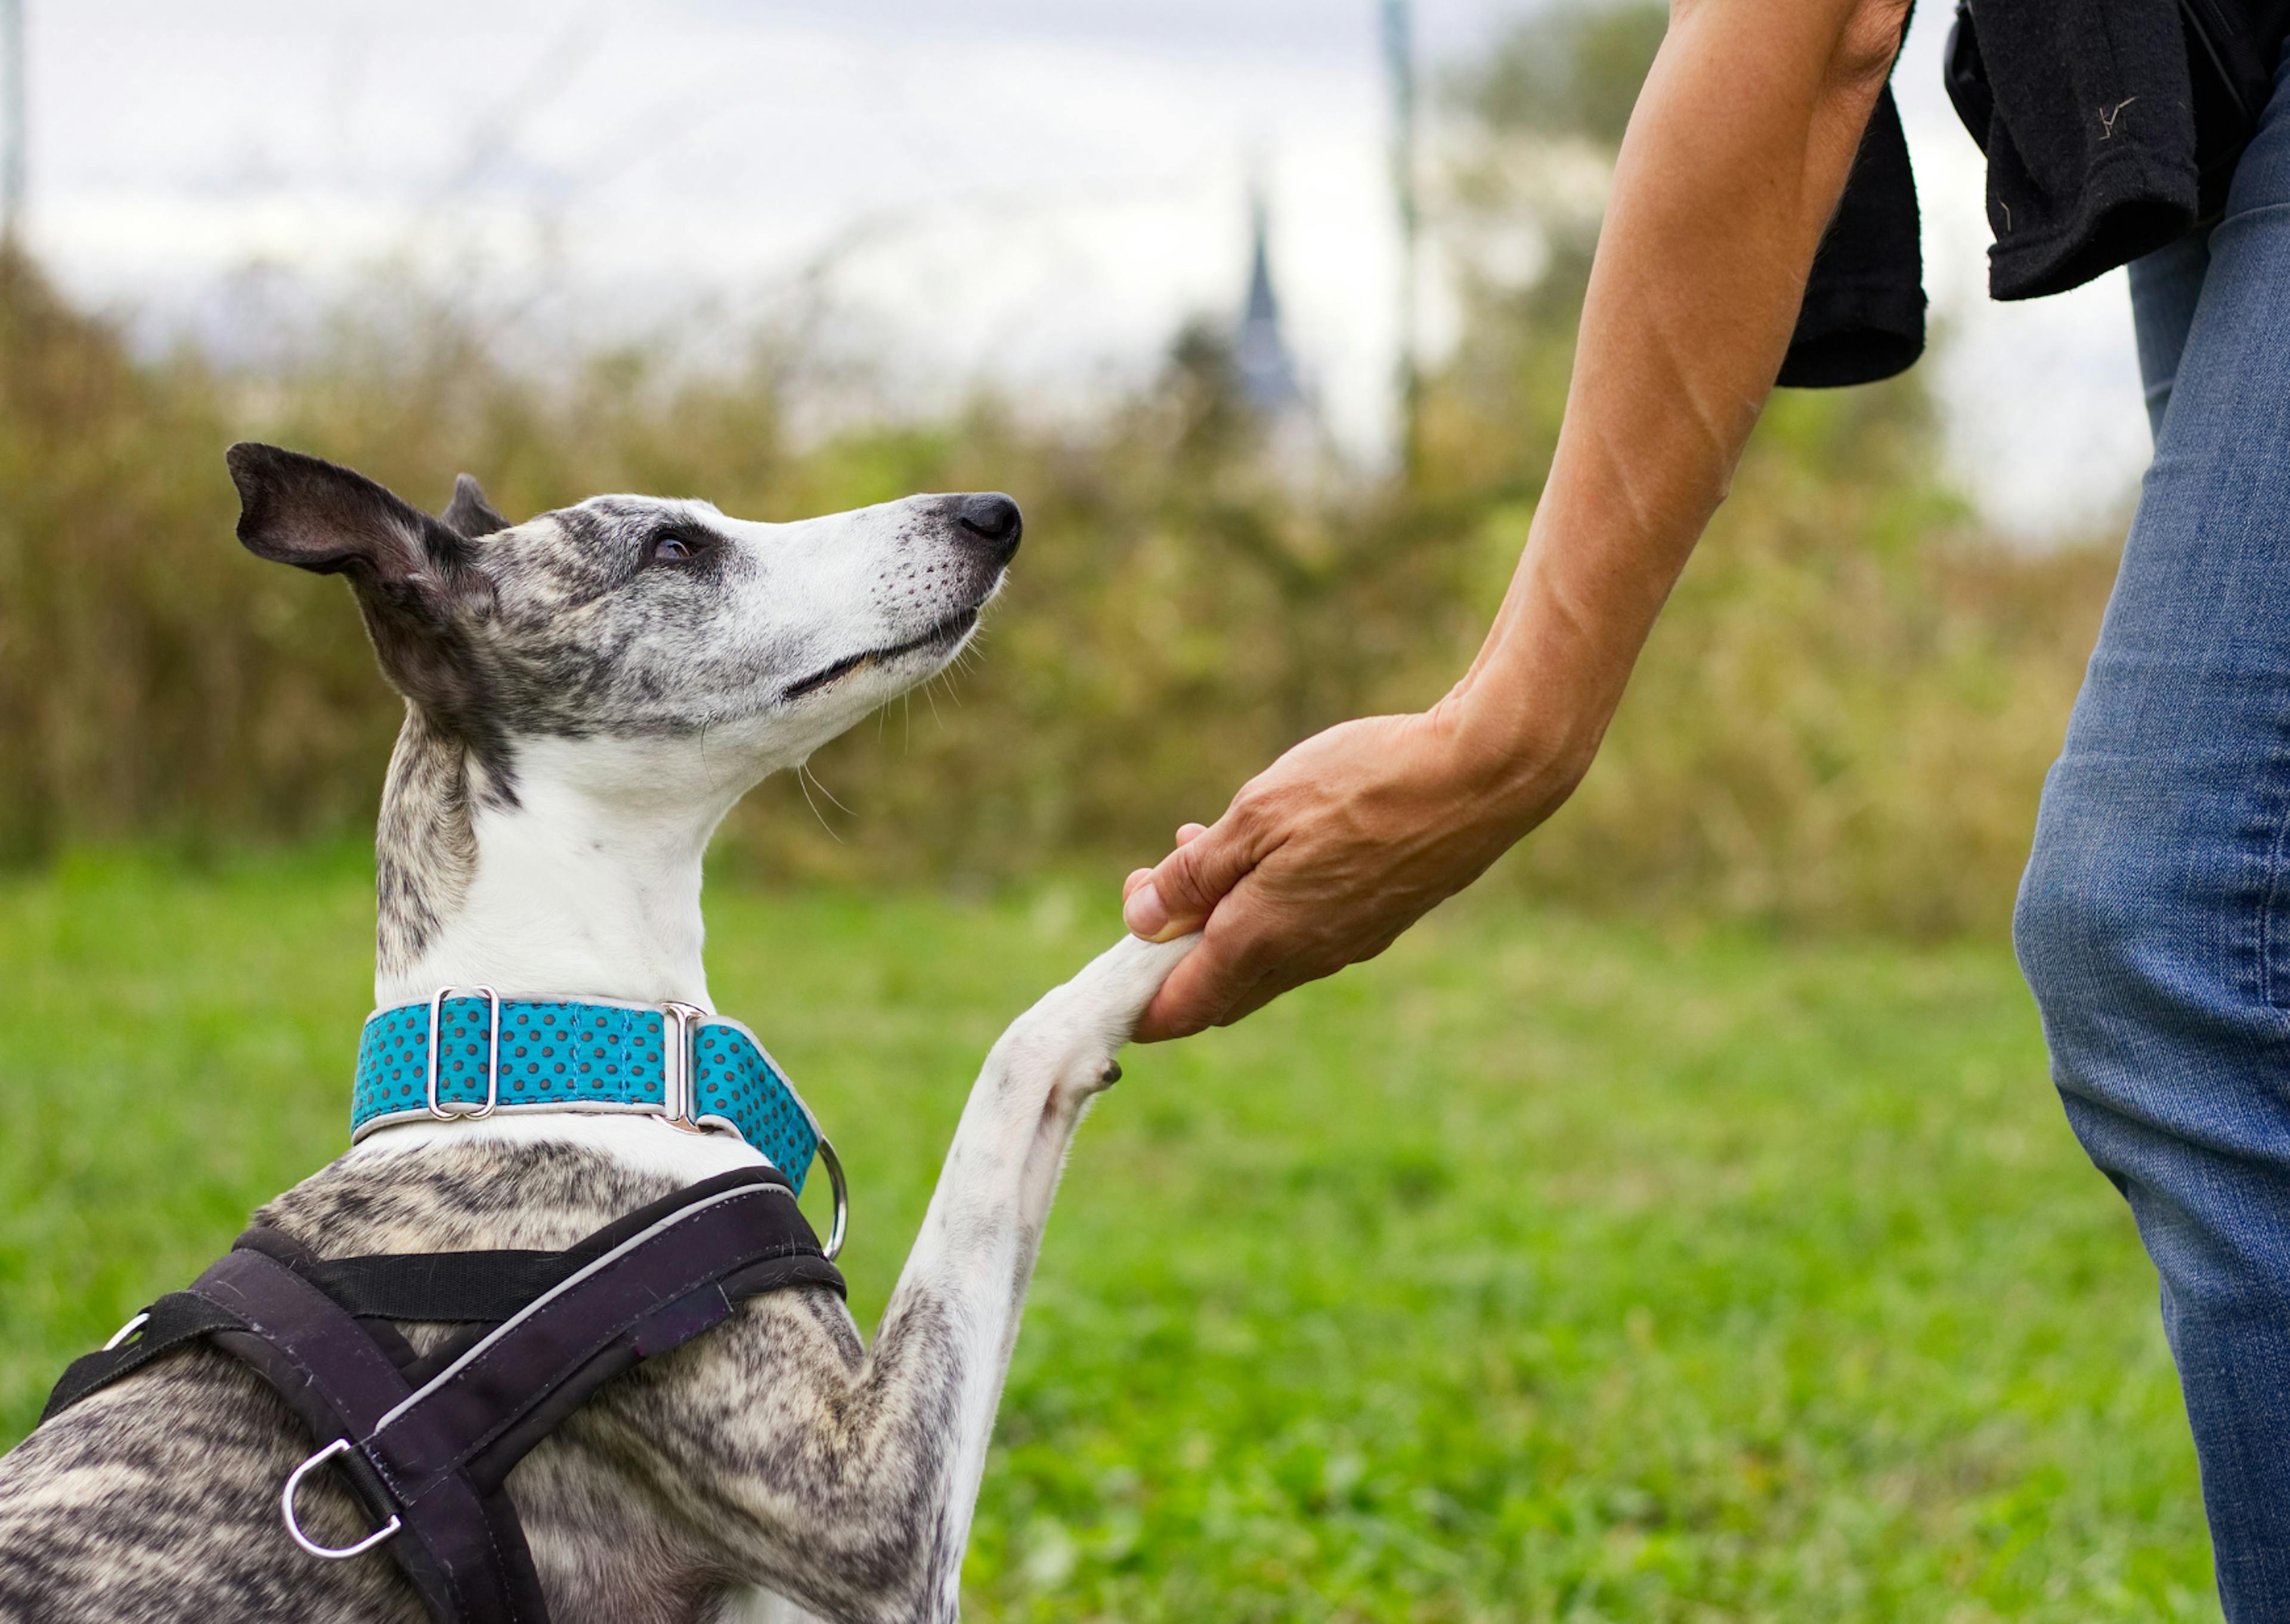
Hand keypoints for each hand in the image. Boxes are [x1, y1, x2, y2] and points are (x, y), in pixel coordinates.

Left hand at [1119, 704, 1566, 1039]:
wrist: (1481, 777)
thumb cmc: (1363, 786)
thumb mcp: (1255, 815)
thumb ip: (1194, 874)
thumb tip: (1140, 919)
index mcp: (1262, 938)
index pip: (1182, 1007)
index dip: (1138, 1007)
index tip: (1109, 988)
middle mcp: (1304, 958)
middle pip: (1218, 990)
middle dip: (1171, 952)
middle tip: (1151, 886)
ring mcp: (1346, 944)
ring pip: (1260, 958)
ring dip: (1218, 920)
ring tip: (1200, 844)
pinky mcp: (1377, 921)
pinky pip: (1301, 935)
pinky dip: (1264, 908)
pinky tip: (1266, 850)